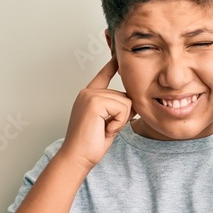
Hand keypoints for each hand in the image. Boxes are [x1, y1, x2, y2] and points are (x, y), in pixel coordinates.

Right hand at [59, 55, 135, 171]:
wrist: (78, 157)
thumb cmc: (91, 144)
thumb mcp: (110, 123)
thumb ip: (118, 109)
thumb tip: (135, 101)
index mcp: (89, 96)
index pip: (104, 76)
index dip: (112, 65)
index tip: (117, 54)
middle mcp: (88, 92)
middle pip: (124, 95)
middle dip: (122, 116)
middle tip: (105, 129)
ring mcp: (90, 95)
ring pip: (126, 102)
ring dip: (120, 121)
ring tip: (104, 130)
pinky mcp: (94, 102)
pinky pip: (122, 109)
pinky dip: (118, 123)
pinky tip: (104, 130)